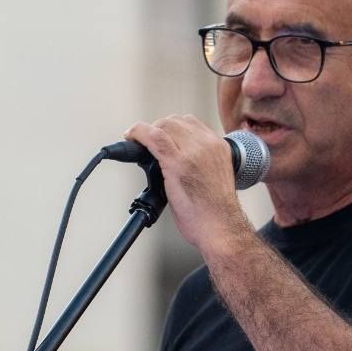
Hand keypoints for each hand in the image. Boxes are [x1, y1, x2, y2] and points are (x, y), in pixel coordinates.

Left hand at [123, 114, 248, 256]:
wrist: (221, 228)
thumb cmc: (215, 213)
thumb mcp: (213, 177)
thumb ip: (198, 163)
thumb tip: (172, 160)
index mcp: (218, 147)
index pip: (190, 123)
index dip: (170, 127)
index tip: (159, 135)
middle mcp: (207, 145)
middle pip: (175, 121)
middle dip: (157, 128)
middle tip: (146, 142)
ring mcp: (193, 152)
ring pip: (164, 126)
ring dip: (147, 131)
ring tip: (137, 142)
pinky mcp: (178, 163)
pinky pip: (153, 137)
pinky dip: (138, 133)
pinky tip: (130, 137)